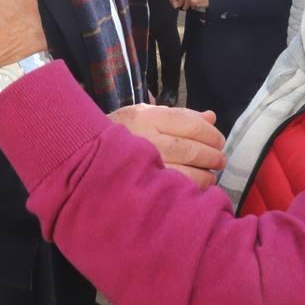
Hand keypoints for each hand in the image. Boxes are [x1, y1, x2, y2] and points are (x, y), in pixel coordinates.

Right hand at [108, 104, 225, 188]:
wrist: (84, 151)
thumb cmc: (123, 132)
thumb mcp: (147, 113)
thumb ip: (180, 115)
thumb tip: (211, 117)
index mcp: (146, 117)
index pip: (188, 123)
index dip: (210, 133)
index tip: (219, 142)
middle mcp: (144, 139)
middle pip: (189, 149)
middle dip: (211, 155)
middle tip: (220, 161)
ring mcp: (141, 165)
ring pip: (183, 173)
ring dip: (204, 176)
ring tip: (210, 177)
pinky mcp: (140, 187)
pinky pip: (171, 190)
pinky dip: (188, 191)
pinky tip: (193, 190)